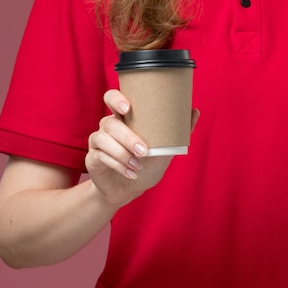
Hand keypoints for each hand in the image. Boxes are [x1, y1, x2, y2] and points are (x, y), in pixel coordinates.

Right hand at [86, 89, 199, 207]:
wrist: (131, 188)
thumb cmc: (148, 163)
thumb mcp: (166, 149)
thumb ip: (179, 130)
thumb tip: (195, 111)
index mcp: (124, 117)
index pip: (112, 98)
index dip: (116, 99)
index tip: (127, 107)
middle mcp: (109, 126)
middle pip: (109, 122)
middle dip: (126, 136)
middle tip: (144, 150)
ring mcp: (98, 141)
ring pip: (103, 139)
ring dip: (123, 153)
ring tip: (139, 164)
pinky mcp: (93, 157)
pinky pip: (101, 157)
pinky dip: (119, 166)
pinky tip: (131, 173)